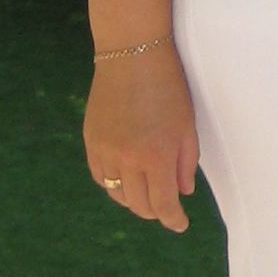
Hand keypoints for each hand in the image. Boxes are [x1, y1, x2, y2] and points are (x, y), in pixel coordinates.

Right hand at [83, 43, 199, 231]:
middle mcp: (127, 159)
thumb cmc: (167, 85)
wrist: (131, 52)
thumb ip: (186, 162)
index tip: (180, 224)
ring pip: (116, 194)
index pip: (163, 205)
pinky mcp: (90, 140)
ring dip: (133, 200)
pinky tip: (124, 177)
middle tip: (166, 208)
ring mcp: (105, 150)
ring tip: (146, 194)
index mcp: (157, 156)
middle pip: (139, 205)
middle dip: (155, 211)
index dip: (173, 220)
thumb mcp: (187, 124)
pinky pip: (100, 176)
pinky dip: (113, 183)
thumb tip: (183, 192)